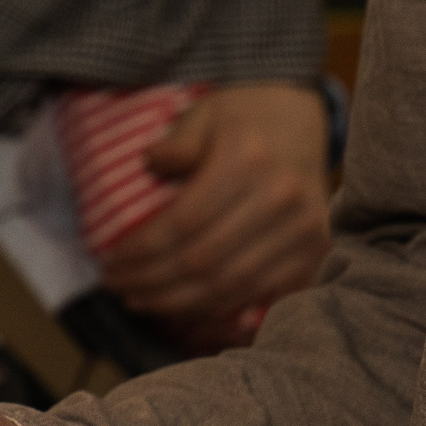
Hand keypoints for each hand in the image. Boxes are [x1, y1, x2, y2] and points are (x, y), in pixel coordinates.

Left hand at [100, 82, 329, 327]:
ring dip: (178, 303)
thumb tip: (149, 163)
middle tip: (118, 287)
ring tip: (141, 302)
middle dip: (152, 282)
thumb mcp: (203, 114)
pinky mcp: (314, 254)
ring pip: (230, 287)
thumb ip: (176, 141)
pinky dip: (218, 310)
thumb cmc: (242, 118)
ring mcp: (304, 232)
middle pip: (203, 261)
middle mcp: (281, 200)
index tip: (110, 263)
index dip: (142, 252)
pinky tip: (184, 310)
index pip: (183, 224)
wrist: (301, 120)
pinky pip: (261, 296)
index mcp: (248, 162)